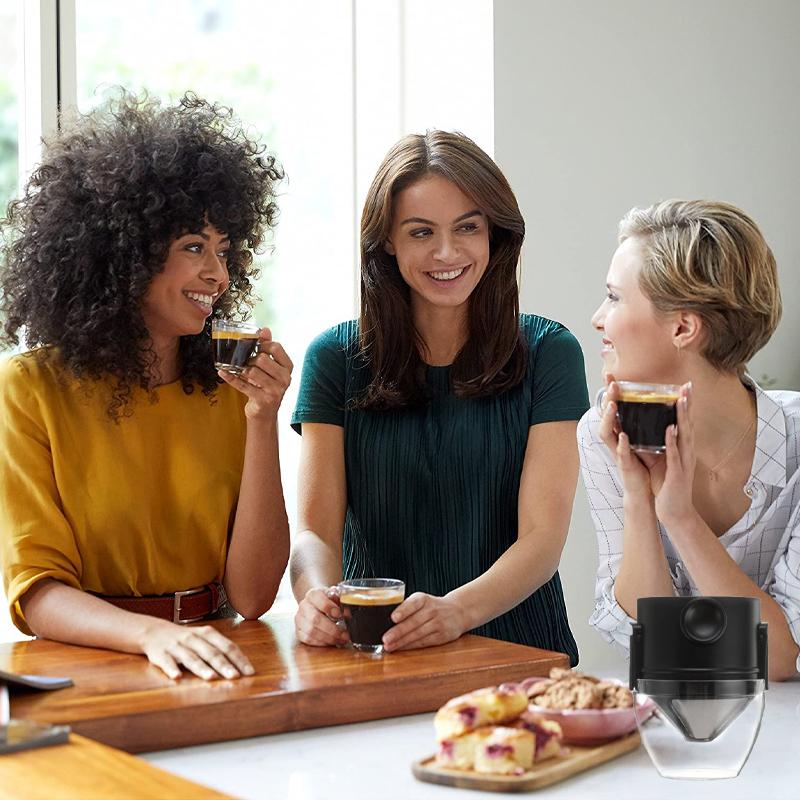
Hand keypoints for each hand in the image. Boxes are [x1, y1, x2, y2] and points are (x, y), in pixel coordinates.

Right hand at [139, 619, 253, 680]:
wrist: (154, 631)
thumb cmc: (185, 638)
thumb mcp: (204, 637)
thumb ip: (220, 648)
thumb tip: (241, 664)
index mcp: (207, 633)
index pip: (227, 646)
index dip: (238, 659)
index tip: (249, 671)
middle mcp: (193, 638)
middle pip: (211, 652)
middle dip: (224, 665)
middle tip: (234, 677)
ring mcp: (177, 646)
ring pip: (191, 657)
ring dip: (201, 668)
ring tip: (211, 677)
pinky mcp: (160, 654)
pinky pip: (166, 662)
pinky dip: (172, 669)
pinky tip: (177, 677)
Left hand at [218, 328, 292, 420]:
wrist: (265, 413)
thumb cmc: (266, 386)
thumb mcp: (270, 367)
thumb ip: (268, 348)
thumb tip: (265, 329)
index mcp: (287, 368)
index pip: (276, 348)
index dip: (263, 344)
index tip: (255, 347)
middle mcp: (284, 378)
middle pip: (262, 359)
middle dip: (250, 359)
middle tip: (244, 361)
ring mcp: (275, 390)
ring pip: (252, 372)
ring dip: (241, 369)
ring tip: (238, 369)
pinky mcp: (262, 400)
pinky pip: (242, 385)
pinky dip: (231, 378)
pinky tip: (223, 372)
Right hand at [294, 587, 349, 646]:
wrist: (317, 605)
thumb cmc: (329, 602)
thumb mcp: (336, 597)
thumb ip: (342, 602)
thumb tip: (347, 613)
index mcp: (313, 594)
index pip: (317, 598)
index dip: (328, 607)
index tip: (339, 614)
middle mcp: (304, 606)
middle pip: (315, 618)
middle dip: (333, 629)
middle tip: (345, 635)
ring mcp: (299, 619)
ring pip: (311, 631)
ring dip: (329, 638)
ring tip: (341, 640)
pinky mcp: (299, 631)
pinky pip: (308, 639)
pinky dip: (322, 643)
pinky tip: (331, 642)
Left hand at [381, 592, 466, 651]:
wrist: (457, 611)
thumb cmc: (432, 606)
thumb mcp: (421, 600)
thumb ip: (405, 607)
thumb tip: (382, 620)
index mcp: (423, 598)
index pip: (413, 603)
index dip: (403, 610)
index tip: (393, 617)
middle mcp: (432, 610)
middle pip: (414, 622)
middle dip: (398, 632)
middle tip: (385, 639)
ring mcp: (438, 624)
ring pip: (418, 634)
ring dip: (402, 642)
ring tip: (389, 646)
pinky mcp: (442, 636)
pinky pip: (424, 642)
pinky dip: (411, 646)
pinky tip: (401, 648)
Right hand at [598, 374, 652, 500]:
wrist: (645, 492)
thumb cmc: (644, 466)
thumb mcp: (644, 440)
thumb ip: (645, 425)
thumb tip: (655, 404)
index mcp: (622, 433)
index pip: (614, 409)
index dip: (611, 393)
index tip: (610, 375)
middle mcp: (616, 440)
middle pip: (606, 416)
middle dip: (608, 398)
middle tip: (611, 382)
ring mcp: (618, 453)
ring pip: (606, 433)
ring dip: (609, 418)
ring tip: (613, 404)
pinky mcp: (625, 466)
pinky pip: (621, 454)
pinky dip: (622, 445)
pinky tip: (624, 436)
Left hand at [651, 385, 696, 527]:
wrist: (675, 512)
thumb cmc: (668, 486)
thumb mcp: (660, 461)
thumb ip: (655, 445)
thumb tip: (647, 429)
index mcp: (682, 449)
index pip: (684, 423)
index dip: (684, 405)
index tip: (684, 387)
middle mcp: (685, 453)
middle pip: (687, 424)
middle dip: (687, 405)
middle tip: (687, 385)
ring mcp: (683, 462)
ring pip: (684, 436)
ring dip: (682, 417)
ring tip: (680, 399)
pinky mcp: (677, 473)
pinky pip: (674, 455)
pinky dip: (672, 441)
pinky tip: (670, 429)